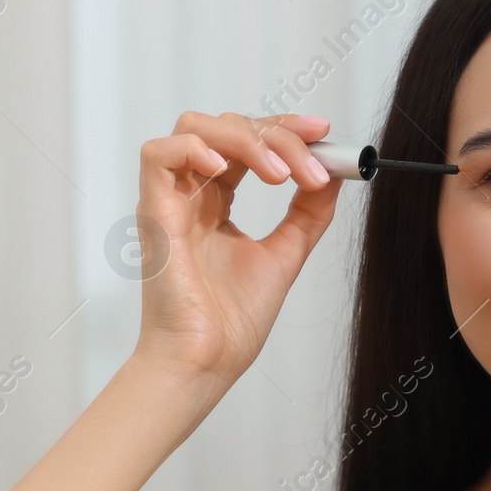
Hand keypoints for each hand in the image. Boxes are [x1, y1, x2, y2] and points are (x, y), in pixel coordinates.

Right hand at [131, 110, 341, 383]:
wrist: (207, 362)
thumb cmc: (231, 324)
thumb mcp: (285, 255)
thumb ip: (307, 214)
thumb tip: (336, 172)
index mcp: (217, 204)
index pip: (247, 141)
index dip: (284, 129)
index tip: (322, 134)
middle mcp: (192, 196)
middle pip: (228, 127)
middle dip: (277, 135)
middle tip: (312, 166)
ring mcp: (171, 202)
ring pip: (193, 128)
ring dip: (245, 138)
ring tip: (278, 174)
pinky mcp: (154, 214)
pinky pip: (157, 155)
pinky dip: (194, 148)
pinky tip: (225, 170)